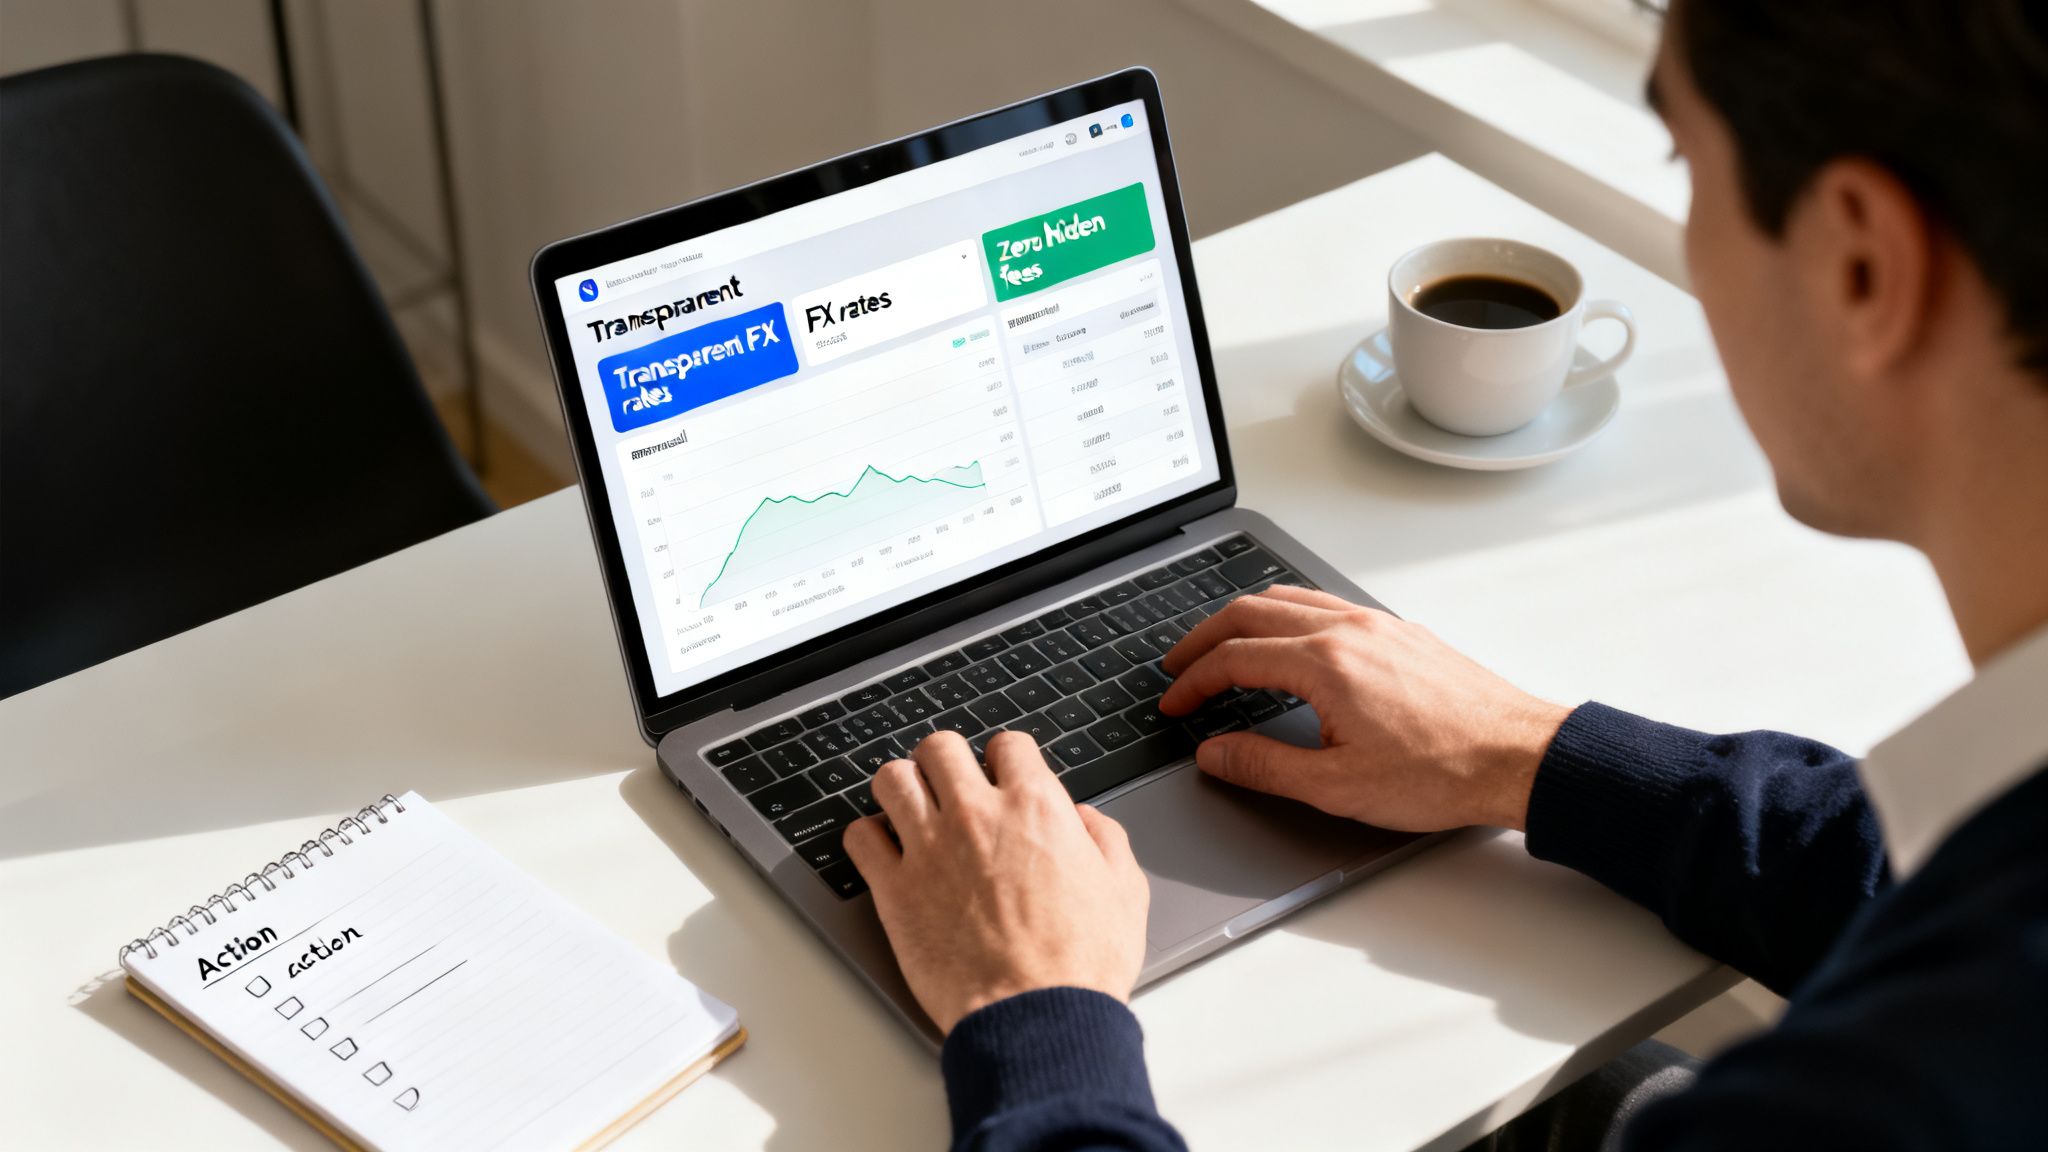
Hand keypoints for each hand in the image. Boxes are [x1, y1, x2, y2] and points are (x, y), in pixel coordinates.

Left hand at [843, 730, 1149, 1033]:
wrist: (1037, 1018)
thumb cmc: (1081, 965)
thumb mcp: (1124, 891)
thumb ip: (1105, 839)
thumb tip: (1085, 818)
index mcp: (1035, 808)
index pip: (1008, 745)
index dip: (1006, 759)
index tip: (1001, 776)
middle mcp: (977, 816)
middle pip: (940, 747)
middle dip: (946, 760)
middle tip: (950, 784)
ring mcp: (930, 849)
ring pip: (893, 780)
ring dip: (902, 788)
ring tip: (910, 808)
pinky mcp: (894, 890)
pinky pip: (859, 838)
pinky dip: (867, 837)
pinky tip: (883, 851)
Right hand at [1159, 585, 1569, 832]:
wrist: (1520, 758)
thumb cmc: (1443, 773)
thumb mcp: (1338, 787)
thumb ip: (1264, 766)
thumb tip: (1216, 754)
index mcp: (1325, 663)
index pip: (1234, 658)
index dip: (1194, 682)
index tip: (1175, 703)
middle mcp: (1348, 629)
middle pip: (1251, 612)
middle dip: (1204, 638)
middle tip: (1179, 666)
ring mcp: (1378, 625)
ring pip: (1290, 598)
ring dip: (1245, 619)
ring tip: (1222, 646)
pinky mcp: (1402, 632)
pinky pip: (1327, 604)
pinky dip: (1287, 614)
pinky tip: (1289, 641)